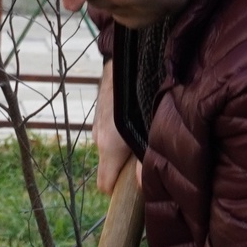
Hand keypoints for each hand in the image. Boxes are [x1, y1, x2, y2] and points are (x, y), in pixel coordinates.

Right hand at [93, 61, 138, 194]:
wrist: (126, 56)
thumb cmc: (139, 95)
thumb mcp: (147, 133)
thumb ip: (145, 163)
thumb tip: (142, 187)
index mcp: (108, 148)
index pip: (105, 185)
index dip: (120, 189)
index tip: (136, 185)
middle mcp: (98, 137)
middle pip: (112, 163)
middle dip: (128, 162)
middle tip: (149, 150)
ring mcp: (97, 121)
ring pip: (112, 143)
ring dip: (126, 141)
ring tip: (146, 125)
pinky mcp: (101, 107)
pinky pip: (111, 126)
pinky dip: (122, 126)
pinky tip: (136, 111)